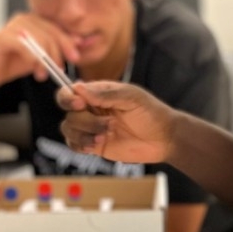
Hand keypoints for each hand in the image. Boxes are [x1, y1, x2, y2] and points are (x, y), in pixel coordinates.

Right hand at [0, 13, 79, 86]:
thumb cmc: (18, 62)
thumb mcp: (44, 56)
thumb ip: (59, 47)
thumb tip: (81, 42)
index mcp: (35, 19)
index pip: (56, 28)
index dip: (68, 42)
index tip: (76, 57)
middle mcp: (24, 18)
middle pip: (50, 33)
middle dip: (58, 53)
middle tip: (61, 69)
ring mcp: (12, 25)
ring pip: (39, 40)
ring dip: (45, 60)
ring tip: (45, 75)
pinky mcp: (3, 37)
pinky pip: (24, 47)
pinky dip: (33, 60)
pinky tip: (36, 71)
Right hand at [57, 81, 176, 163]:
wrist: (163, 139)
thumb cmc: (151, 113)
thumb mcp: (131, 98)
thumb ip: (105, 94)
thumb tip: (78, 87)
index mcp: (98, 93)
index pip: (70, 91)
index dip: (69, 98)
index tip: (80, 104)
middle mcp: (91, 109)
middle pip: (69, 113)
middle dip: (86, 120)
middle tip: (109, 124)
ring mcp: (91, 127)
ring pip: (69, 129)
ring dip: (85, 134)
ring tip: (106, 135)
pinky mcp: (94, 145)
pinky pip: (74, 144)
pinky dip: (81, 145)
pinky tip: (97, 144)